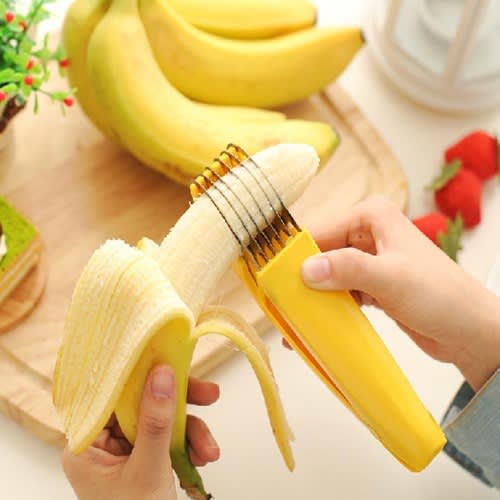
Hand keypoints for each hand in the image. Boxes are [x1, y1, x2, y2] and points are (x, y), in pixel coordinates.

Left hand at [62, 365, 219, 499]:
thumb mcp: (148, 470)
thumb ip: (155, 421)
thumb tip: (162, 372)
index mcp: (87, 444)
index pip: (113, 394)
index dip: (141, 373)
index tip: (169, 359)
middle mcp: (104, 443)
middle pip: (144, 403)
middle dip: (180, 406)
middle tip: (210, 395)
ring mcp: (127, 451)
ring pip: (162, 420)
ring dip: (192, 432)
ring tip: (210, 452)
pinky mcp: (146, 458)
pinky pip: (170, 437)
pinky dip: (190, 445)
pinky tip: (203, 458)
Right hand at [299, 195, 499, 390]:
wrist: (470, 331)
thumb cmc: (441, 296)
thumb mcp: (391, 278)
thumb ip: (348, 269)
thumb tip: (306, 269)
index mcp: (371, 216)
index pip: (320, 232)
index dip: (295, 256)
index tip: (273, 282)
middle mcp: (367, 232)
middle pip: (320, 253)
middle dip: (302, 279)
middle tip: (280, 306)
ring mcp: (369, 259)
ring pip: (328, 274)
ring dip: (313, 296)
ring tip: (293, 320)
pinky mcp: (371, 283)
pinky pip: (340, 290)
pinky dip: (328, 306)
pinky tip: (315, 323)